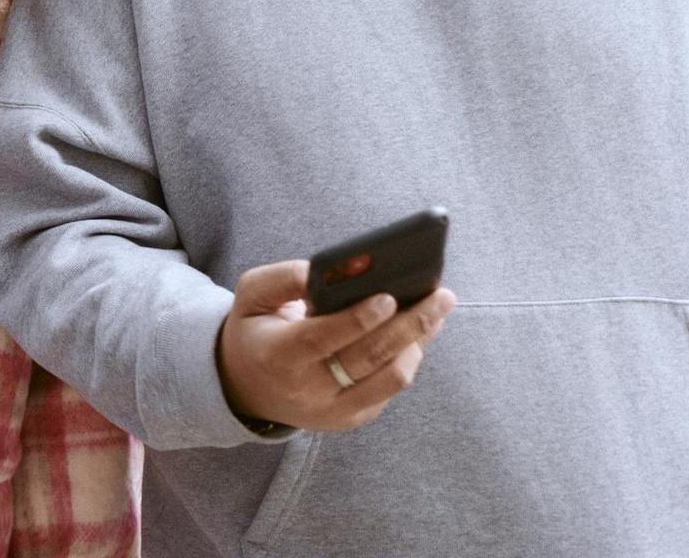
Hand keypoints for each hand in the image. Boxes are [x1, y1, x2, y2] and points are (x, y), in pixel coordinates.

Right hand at [217, 259, 455, 431]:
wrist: (247, 387)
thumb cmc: (255, 329)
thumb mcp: (251, 295)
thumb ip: (283, 278)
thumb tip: (325, 270)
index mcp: (276, 355)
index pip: (321, 339)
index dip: (356, 320)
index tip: (388, 296)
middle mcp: (306, 390)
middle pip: (368, 358)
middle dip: (410, 325)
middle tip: (441, 296)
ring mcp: (331, 410)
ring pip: (390, 379)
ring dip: (418, 343)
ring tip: (435, 311)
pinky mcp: (351, 418)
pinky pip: (390, 389)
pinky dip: (408, 358)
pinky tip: (417, 332)